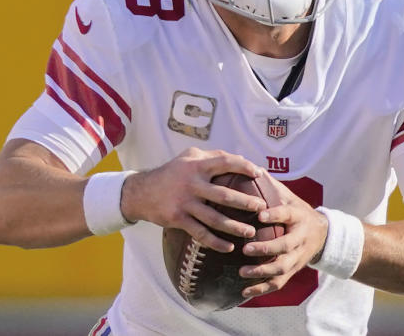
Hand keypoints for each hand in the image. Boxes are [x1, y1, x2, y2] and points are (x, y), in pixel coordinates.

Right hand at [120, 147, 265, 252]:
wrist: (141, 192)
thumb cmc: (173, 172)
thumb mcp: (189, 156)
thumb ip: (213, 156)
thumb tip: (243, 159)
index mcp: (196, 165)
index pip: (225, 162)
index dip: (243, 167)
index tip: (260, 174)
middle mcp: (191, 183)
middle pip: (224, 195)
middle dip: (245, 202)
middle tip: (262, 207)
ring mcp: (184, 202)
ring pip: (214, 218)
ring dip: (235, 226)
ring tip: (251, 232)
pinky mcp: (178, 219)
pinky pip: (200, 233)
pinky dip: (216, 242)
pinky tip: (229, 248)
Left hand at [238, 172, 328, 297]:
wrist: (323, 235)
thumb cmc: (297, 212)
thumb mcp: (289, 196)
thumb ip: (271, 186)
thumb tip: (250, 167)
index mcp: (297, 216)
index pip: (287, 214)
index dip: (275, 214)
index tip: (260, 213)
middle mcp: (299, 238)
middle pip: (285, 246)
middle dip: (266, 248)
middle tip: (246, 248)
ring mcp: (297, 257)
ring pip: (282, 268)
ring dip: (262, 272)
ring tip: (243, 272)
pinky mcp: (292, 271)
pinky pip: (278, 283)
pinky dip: (261, 289)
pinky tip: (244, 292)